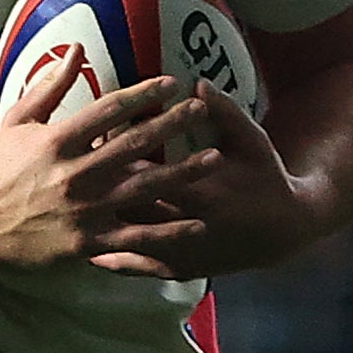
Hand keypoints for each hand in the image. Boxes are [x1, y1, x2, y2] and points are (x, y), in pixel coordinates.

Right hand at [0, 59, 209, 272]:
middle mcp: (75, 174)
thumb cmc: (0, 167)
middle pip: (135, 145)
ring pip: (144, 189)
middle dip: (173, 125)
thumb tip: (75, 48)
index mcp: (58, 141)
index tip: (172, 83)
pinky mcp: (89, 242)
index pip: (109, 110)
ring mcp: (85, 210)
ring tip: (214, 158)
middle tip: (201, 110)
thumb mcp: (19, 120)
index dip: (144, 94)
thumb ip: (51, 85)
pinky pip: (136, 237)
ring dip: (182, 173)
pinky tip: (197, 224)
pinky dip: (168, 233)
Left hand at [93, 83, 317, 279]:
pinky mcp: (179, 270)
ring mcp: (180, 252)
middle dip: (99, 189)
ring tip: (68, 208)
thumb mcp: (251, 140)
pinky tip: (83, 252)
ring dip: (98, 224)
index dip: (116, 156)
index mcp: (199, 191)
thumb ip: (224, 111)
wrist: (284, 231)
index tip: (91, 138)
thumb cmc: (265, 177)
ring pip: (127, 238)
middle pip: (129, 206)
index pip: (147, 172)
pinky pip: (137, 268)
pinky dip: (110, 260)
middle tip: (71, 170)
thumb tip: (196, 82)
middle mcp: (184, 226)